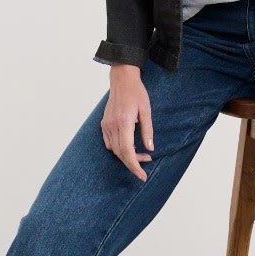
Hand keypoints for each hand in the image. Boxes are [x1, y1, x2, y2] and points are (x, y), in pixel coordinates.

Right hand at [100, 65, 153, 181]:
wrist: (122, 80)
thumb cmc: (136, 93)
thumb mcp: (147, 111)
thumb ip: (147, 131)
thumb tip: (150, 149)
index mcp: (124, 122)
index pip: (127, 151)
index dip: (135, 166)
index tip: (142, 175)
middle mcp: (112, 125)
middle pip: (120, 153)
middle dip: (133, 163)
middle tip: (147, 162)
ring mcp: (106, 125)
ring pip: (114, 150)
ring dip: (126, 156)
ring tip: (140, 153)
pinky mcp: (104, 124)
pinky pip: (109, 143)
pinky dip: (118, 149)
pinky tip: (128, 145)